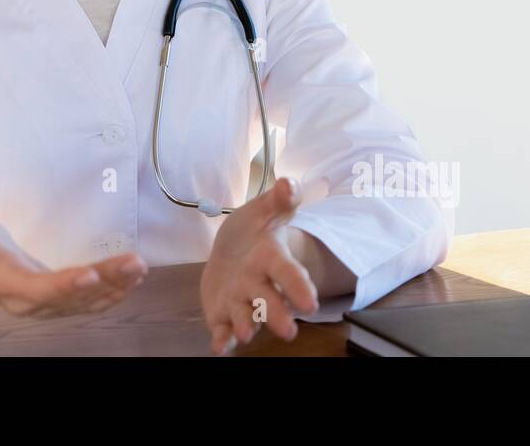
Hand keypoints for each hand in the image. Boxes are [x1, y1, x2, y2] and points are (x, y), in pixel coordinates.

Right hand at [0, 195, 148, 317]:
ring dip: (115, 287)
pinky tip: (132, 281)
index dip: (64, 285)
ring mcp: (46, 306)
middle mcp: (29, 302)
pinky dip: (112, 293)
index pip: (38, 289)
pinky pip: (88, 304)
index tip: (91, 274)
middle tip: (134, 263)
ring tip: (139, 268)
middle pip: (71, 297)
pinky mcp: (58, 304)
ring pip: (85, 303)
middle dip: (105, 282)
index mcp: (6, 283)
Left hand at [200, 176, 318, 353]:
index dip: (299, 287)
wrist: (232, 248)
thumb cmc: (253, 230)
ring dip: (246, 327)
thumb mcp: (264, 210)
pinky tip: (219, 348)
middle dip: (278, 315)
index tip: (310, 303)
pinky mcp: (223, 313)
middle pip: (270, 301)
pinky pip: (223, 329)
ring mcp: (241, 301)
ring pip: (246, 317)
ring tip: (245, 334)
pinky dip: (222, 340)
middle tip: (288, 331)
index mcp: (272, 259)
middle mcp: (260, 285)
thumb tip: (290, 183)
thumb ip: (279, 200)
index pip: (289, 273)